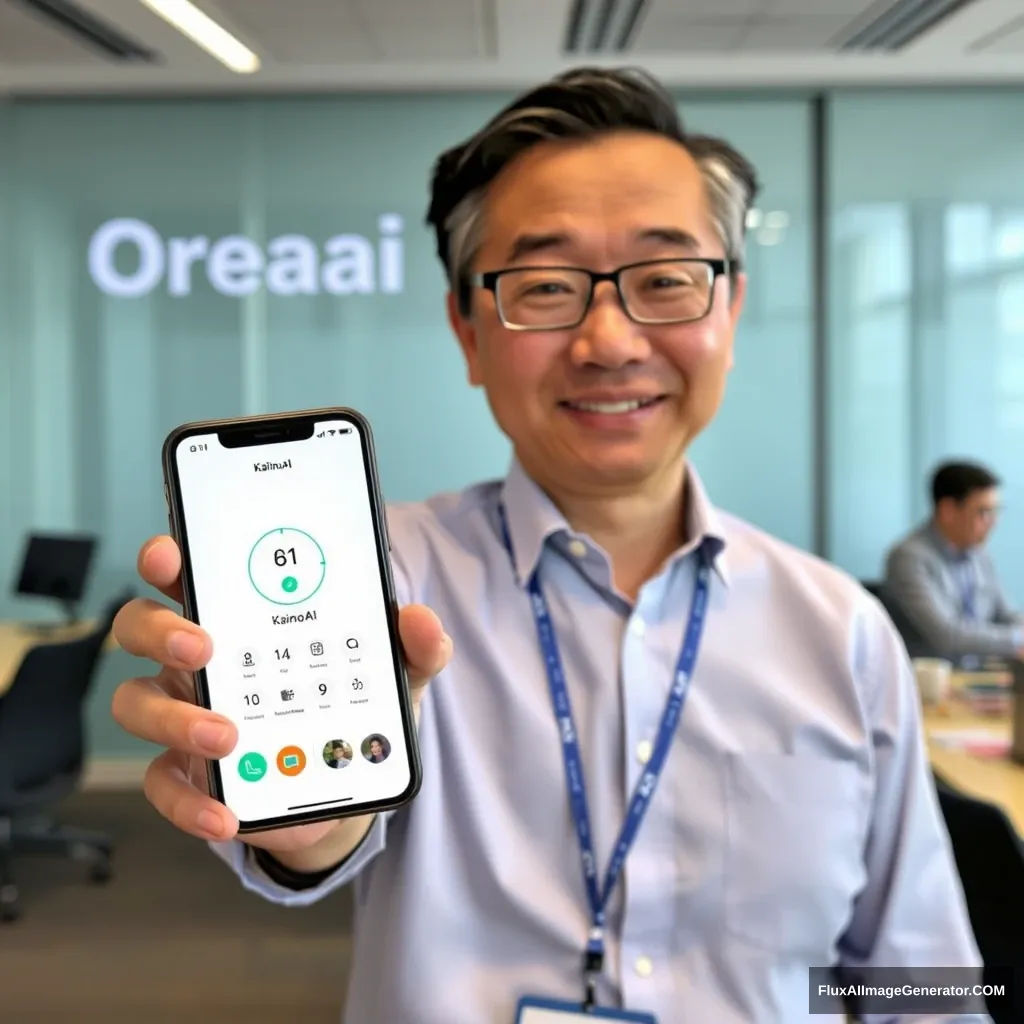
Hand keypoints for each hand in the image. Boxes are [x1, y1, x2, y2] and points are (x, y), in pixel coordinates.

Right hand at [110, 535, 451, 853]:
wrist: (349, 784)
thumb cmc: (356, 708)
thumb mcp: (395, 674)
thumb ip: (415, 646)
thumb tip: (420, 620)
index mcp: (240, 618)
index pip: (186, 574)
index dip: (167, 559)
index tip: (171, 557)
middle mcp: (199, 660)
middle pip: (140, 627)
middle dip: (159, 630)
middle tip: (201, 646)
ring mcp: (185, 716)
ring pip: (137, 704)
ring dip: (174, 719)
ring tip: (228, 736)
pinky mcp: (190, 776)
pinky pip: (164, 785)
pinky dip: (190, 802)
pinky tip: (226, 813)